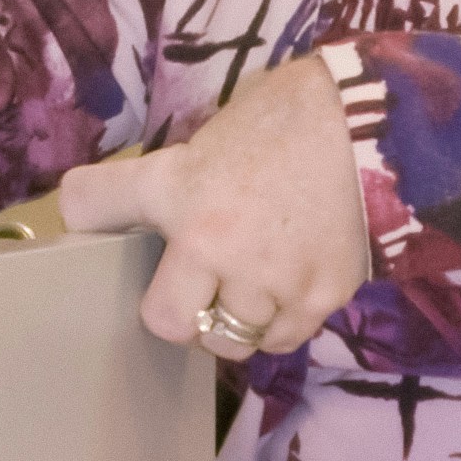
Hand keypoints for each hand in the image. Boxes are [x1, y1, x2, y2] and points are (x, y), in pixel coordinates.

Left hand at [62, 56, 370, 353]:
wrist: (375, 124)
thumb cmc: (291, 118)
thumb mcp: (214, 137)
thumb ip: (180, 182)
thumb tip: (155, 213)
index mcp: (177, 186)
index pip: (89, 203)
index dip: (85, 212)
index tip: (90, 221)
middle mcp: (212, 243)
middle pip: (164, 321)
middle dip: (178, 313)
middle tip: (195, 292)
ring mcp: (266, 279)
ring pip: (227, 342)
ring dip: (233, 322)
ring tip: (250, 289)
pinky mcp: (317, 297)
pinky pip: (281, 338)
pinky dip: (279, 322)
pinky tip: (287, 289)